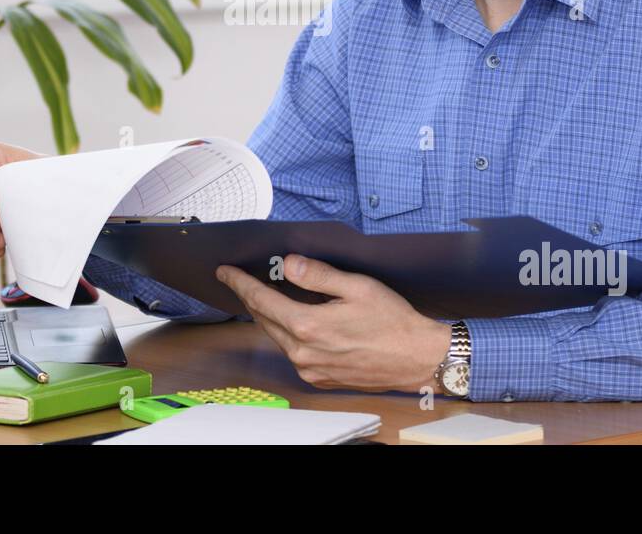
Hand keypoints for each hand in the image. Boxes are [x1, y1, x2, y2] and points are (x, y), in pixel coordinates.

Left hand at [215, 255, 451, 392]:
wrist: (417, 359)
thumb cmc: (393, 321)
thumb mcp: (357, 287)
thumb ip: (318, 275)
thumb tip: (288, 264)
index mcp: (308, 326)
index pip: (260, 300)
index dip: (240, 283)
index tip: (225, 271)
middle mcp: (302, 352)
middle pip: (264, 319)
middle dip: (250, 297)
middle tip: (240, 279)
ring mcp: (310, 369)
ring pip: (276, 336)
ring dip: (267, 315)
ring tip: (264, 295)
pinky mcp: (319, 378)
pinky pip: (292, 352)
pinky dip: (285, 332)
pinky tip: (292, 320)